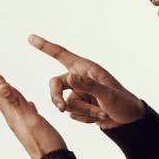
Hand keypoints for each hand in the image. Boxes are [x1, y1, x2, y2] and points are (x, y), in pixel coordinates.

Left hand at [0, 63, 67, 158]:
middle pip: (2, 97)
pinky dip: (25, 104)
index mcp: (12, 114)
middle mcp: (14, 119)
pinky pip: (25, 113)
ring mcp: (23, 124)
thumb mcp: (29, 118)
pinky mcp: (33, 129)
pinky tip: (30, 104)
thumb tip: (0, 87)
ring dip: (9, 91)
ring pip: (13, 104)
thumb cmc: (43, 142)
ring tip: (6, 83)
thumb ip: (16, 102)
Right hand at [29, 35, 143, 129]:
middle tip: (61, 109)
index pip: (61, 55)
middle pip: (55, 85)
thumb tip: (69, 78)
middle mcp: (79, 79)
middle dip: (56, 98)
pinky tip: (99, 117)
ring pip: (66, 104)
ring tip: (102, 112)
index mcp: (85, 69)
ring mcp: (78, 94)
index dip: (45, 46)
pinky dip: (85, 118)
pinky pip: (72, 115)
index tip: (30, 38)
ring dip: (84, 112)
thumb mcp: (108, 94)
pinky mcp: (78, 107)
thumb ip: (88, 86)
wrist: (129, 120)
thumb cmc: (123, 102)